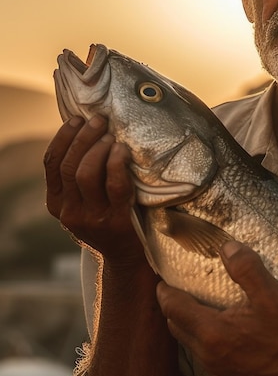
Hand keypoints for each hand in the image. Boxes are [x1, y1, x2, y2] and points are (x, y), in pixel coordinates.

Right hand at [44, 115, 143, 262]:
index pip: (51, 164)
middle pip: (69, 166)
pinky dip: (116, 164)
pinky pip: (115, 187)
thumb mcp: (85, 202)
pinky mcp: (117, 221)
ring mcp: (92, 218)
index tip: (76, 119)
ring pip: (86, 174)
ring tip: (111, 136)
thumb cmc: (109, 219)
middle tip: (99, 120)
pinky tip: (122, 151)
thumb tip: (87, 133)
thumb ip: (80, 177)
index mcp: (56, 204)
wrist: (127, 257)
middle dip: (83, 138)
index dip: (63, 138)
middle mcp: (70, 212)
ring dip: (98, 149)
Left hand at [156, 241, 277, 375]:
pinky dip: (201, 331)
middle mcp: (208, 352)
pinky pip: (204, 348)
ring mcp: (219, 366)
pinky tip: (223, 322)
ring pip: (189, 339)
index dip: (164, 290)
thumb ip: (248, 270)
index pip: (173, 308)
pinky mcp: (232, 373)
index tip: (162, 275)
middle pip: (176, 325)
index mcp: (211, 332)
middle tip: (178, 284)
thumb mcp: (273, 297)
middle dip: (172, 304)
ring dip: (187, 319)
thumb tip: (226, 247)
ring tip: (198, 299)